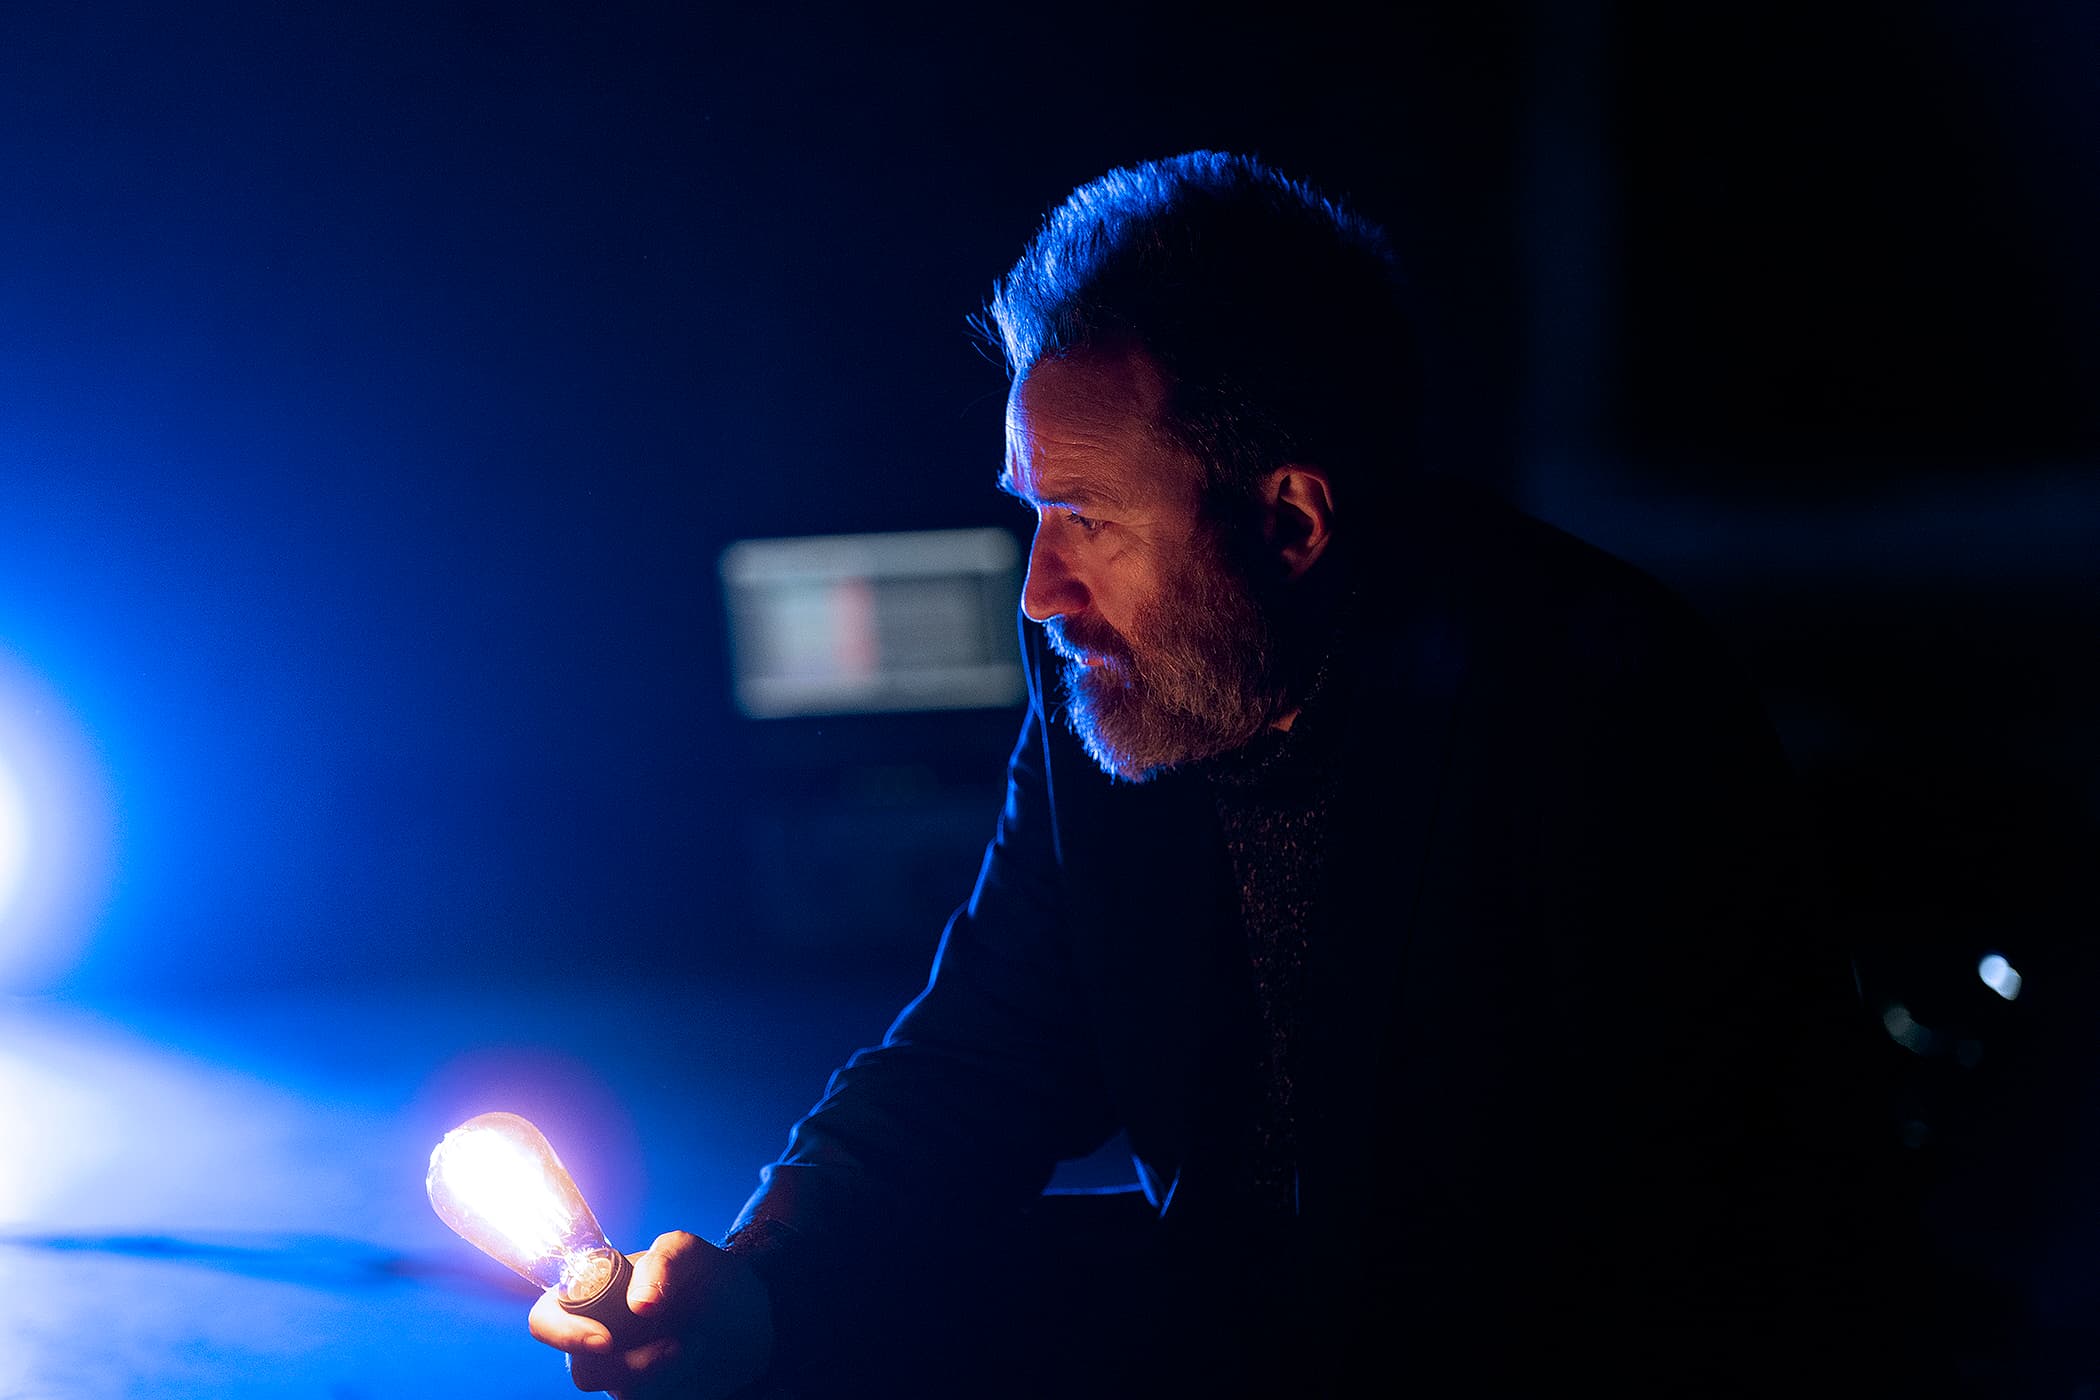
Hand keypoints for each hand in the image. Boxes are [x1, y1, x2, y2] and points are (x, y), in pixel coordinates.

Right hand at [529, 1231, 773, 1398]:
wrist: (753, 1322)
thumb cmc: (712, 1280)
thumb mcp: (692, 1253)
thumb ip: (663, 1261)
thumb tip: (639, 1303)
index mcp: (595, 1295)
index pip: (546, 1318)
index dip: (562, 1333)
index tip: (605, 1342)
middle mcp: (599, 1336)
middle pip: (581, 1368)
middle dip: (627, 1366)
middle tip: (672, 1349)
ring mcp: (621, 1372)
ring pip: (616, 1390)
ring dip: (659, 1373)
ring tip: (690, 1346)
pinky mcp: (645, 1395)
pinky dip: (674, 1386)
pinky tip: (695, 1363)